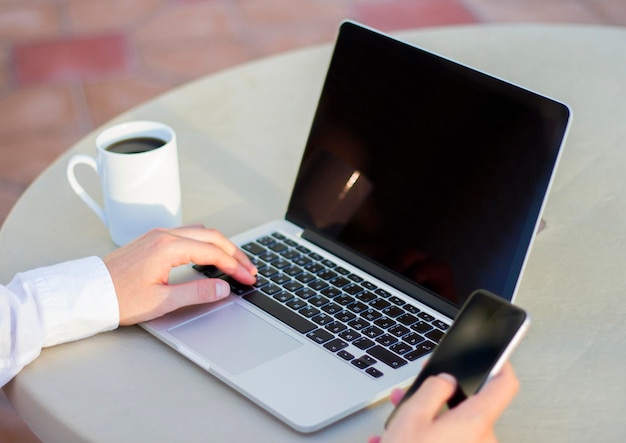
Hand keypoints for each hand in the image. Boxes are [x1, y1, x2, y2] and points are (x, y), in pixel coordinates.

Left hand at [103, 226, 256, 324]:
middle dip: (235, 253)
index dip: (235, 266)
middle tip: (249, 269)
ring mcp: (157, 235)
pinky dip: (206, 243)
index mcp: (168, 247)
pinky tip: (211, 255)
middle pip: (212, 237)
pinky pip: (188, 234)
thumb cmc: (118, 298)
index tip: (248, 278)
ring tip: (235, 262)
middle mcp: (164, 235)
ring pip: (201, 232)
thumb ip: (197, 292)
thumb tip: (223, 287)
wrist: (87, 294)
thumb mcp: (162, 301)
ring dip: (221, 245)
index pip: (213, 253)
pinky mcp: (152, 240)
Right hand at [371, 363, 518, 442]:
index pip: (505, 385)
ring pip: (456, 429)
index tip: (495, 356)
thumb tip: (444, 380)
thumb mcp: (412, 417)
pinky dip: (430, 440)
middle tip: (415, 394)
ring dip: (428, 422)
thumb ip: (432, 390)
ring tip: (397, 424)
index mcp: (476, 422)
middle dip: (438, 399)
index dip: (501, 365)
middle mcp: (483, 441)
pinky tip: (402, 442)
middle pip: (470, 408)